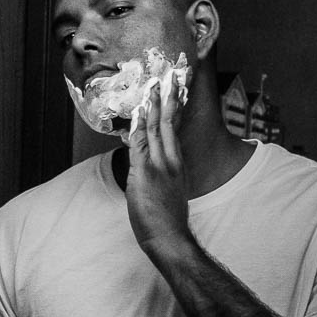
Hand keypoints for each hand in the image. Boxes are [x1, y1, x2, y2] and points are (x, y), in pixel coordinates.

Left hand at [125, 78, 191, 255]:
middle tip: (168, 78)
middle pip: (168, 123)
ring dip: (153, 106)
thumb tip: (151, 166)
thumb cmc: (167, 220)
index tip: (176, 92)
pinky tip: (138, 112)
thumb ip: (162, 175)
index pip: (175, 131)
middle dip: (168, 99)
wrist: (169, 237)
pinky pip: (140, 144)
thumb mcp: (169, 192)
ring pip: (155, 129)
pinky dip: (139, 126)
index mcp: (177, 164)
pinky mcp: (145, 173)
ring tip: (154, 86)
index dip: (174, 110)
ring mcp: (159, 166)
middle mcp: (171, 161)